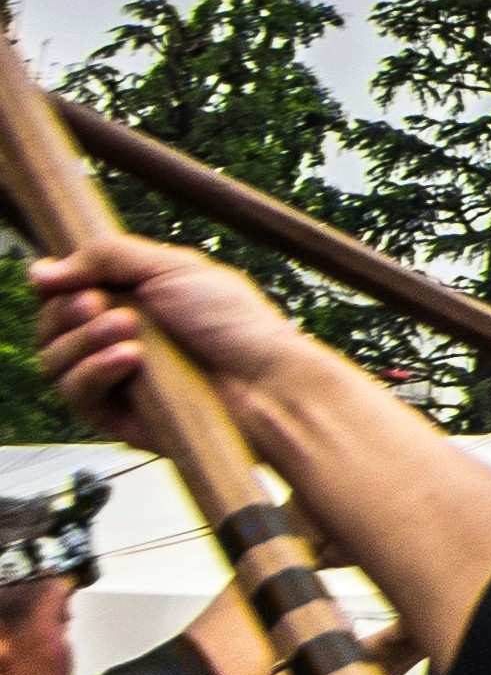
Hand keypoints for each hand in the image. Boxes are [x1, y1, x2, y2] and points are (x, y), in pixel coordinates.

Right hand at [27, 235, 316, 445]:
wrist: (266, 382)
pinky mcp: (117, 416)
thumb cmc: (235, 323)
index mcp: (130, 300)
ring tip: (127, 329)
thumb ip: (110, 258)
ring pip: (54, 360)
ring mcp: (114, 378)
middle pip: (50, 326)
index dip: (57, 286)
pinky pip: (76, 395)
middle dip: (67, 312)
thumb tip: (41, 271)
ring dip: (82, 340)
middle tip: (97, 303)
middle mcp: (116, 337)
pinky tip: (128, 360)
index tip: (62, 280)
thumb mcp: (175, 269)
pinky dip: (93, 372)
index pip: (64, 293)